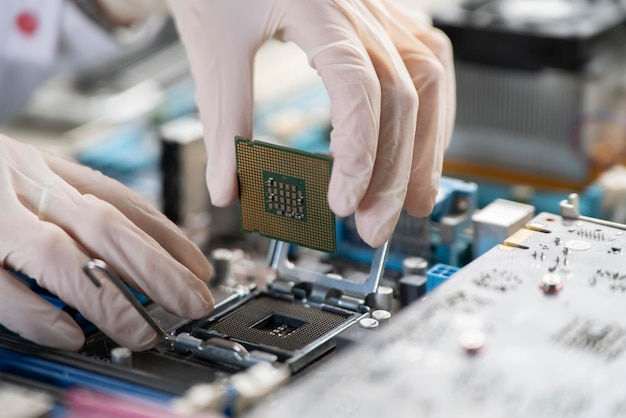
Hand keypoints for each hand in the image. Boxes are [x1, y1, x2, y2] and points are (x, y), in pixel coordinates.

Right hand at [0, 135, 213, 350]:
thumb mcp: (22, 170)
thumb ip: (68, 194)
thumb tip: (131, 233)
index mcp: (42, 169)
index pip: (120, 200)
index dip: (168, 235)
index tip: (201, 266)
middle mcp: (21, 186)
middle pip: (106, 228)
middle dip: (159, 269)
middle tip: (195, 303)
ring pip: (62, 256)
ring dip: (112, 298)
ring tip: (146, 331)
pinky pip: (0, 288)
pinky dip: (39, 313)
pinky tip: (72, 335)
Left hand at [168, 0, 454, 246]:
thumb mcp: (211, 45)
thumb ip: (223, 120)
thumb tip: (226, 189)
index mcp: (319, 5)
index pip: (359, 87)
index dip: (360, 152)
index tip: (343, 205)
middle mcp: (361, 5)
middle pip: (405, 91)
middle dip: (396, 169)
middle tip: (375, 225)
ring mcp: (379, 9)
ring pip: (427, 79)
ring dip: (424, 147)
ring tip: (413, 201)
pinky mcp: (381, 19)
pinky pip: (425, 65)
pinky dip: (426, 115)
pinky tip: (418, 149)